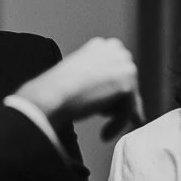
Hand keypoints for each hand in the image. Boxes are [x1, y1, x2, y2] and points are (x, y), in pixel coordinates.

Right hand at [16, 37, 141, 135]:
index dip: (114, 93)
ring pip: (129, 98)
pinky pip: (128, 111)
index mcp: (102, 46)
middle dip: (119, 103)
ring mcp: (123, 66)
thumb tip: (118, 94)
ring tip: (102, 127)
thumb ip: (100, 78)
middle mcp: (116, 50)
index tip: (108, 110)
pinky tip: (104, 134)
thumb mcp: (81, 76)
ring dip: (117, 115)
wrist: (50, 94)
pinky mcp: (126, 84)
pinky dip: (117, 125)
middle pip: (129, 83)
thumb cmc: (57, 89)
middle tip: (103, 117)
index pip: (119, 71)